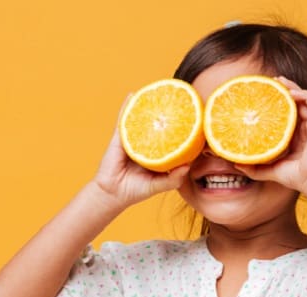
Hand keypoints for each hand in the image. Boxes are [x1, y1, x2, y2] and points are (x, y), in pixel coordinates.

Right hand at [92, 94, 190, 208]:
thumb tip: (188, 166)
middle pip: (158, 126)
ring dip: (148, 106)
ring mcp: (132, 139)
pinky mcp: (120, 139)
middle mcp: (146, 143)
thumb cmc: (136, 190)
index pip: (171, 138)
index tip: (194, 118)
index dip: (181, 129)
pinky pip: (124, 120)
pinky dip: (127, 107)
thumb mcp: (159, 185)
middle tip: (179, 99)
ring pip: (142, 120)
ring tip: (158, 92)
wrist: (113, 194)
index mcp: (157, 153)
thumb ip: (173, 178)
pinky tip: (132, 95)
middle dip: (167, 114)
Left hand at [234, 76, 306, 192]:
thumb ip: (254, 168)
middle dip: (286, 89)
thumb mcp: (269, 170)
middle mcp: (306, 128)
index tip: (266, 94)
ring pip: (305, 98)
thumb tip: (235, 164)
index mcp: (297, 136)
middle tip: (273, 81)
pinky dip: (304, 95)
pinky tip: (292, 93)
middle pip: (297, 102)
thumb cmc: (295, 177)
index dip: (280, 102)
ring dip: (294, 88)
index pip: (289, 112)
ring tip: (281, 82)